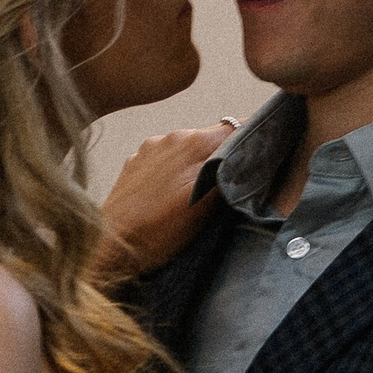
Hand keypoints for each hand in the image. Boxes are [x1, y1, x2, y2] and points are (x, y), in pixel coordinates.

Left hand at [100, 122, 236, 277]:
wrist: (111, 245)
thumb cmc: (158, 230)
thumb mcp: (206, 206)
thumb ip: (230, 173)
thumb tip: (250, 154)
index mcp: (193, 142)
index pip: (237, 127)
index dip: (251, 140)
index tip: (261, 157)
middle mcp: (171, 137)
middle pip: (212, 139)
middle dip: (224, 157)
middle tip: (230, 185)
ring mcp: (150, 149)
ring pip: (188, 150)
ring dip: (198, 166)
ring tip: (198, 196)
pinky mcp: (135, 163)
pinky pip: (166, 161)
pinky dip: (176, 173)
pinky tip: (173, 197)